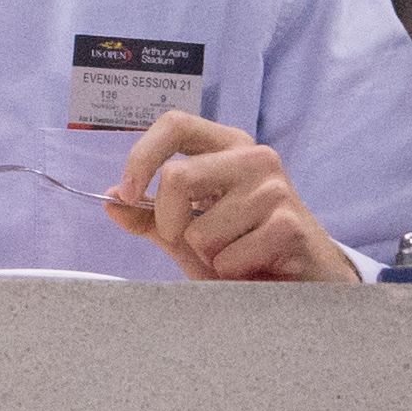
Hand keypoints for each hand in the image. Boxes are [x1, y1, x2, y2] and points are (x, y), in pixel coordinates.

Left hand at [110, 111, 356, 281]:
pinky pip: (228, 256)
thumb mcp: (186, 231)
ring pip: (200, 229)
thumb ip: (148, 215)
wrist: (302, 286)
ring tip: (236, 254)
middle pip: (177, 178)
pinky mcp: (290, 225)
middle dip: (169, 222)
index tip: (126, 192)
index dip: (141, 155)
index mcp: (226, 146)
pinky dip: (229, 272)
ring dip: (207, 255)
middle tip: (188, 243)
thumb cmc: (242, 251)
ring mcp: (276, 189)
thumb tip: (109, 199)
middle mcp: (254, 157)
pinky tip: (255, 267)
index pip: (174, 124)